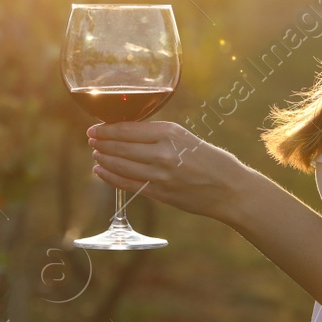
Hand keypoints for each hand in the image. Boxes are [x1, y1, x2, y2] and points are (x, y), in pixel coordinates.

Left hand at [88, 120, 255, 224]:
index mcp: (171, 133)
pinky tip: (100, 171)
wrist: (230, 189)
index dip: (107, 129)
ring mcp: (160, 174)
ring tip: (95, 154)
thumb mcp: (187, 139)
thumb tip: (130, 134)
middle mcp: (163, 152)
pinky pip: (128, 184)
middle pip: (121, 146)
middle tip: (91, 139)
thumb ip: (161, 137)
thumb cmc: (212, 161)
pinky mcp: (160, 193)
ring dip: (104, 159)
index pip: (129, 129)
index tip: (95, 127)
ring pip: (121, 165)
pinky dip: (110, 177)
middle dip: (102, 142)